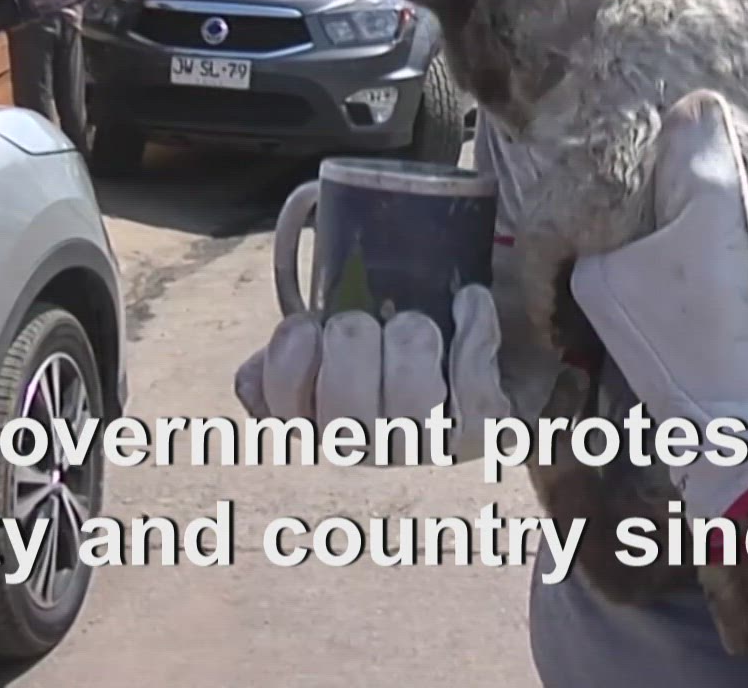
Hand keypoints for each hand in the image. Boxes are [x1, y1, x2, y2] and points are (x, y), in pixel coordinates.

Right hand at [233, 285, 559, 463]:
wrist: (484, 334)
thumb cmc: (396, 326)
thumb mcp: (342, 323)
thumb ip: (298, 337)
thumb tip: (261, 365)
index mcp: (319, 416)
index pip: (281, 413)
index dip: (287, 369)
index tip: (305, 323)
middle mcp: (371, 445)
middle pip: (346, 419)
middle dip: (351, 351)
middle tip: (361, 318)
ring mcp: (430, 444)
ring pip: (411, 409)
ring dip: (409, 348)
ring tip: (414, 320)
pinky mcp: (486, 432)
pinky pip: (475, 390)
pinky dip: (472, 333)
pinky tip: (468, 301)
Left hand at [568, 89, 747, 518]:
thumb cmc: (720, 334)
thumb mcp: (711, 232)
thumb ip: (702, 165)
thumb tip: (696, 102)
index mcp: (593, 267)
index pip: (622, 186)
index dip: (664, 156)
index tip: (701, 135)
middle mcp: (609, 292)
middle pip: (650, 212)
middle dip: (686, 187)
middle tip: (733, 157)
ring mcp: (648, 316)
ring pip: (678, 240)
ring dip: (710, 218)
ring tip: (747, 192)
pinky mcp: (690, 333)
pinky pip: (702, 267)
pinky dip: (725, 249)